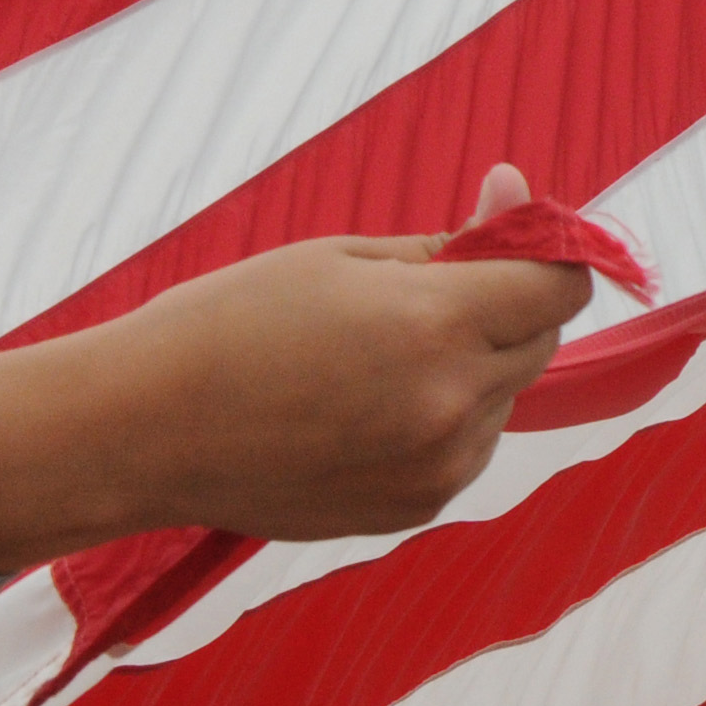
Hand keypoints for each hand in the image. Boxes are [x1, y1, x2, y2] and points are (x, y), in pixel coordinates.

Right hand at [0, 164, 591, 571]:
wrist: (147, 430)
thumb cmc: (233, 323)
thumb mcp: (344, 258)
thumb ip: (448, 241)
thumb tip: (517, 197)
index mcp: (436, 327)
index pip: (559, 286)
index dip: (547, 250)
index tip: (513, 228)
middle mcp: (451, 405)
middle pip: (540, 340)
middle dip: (508, 303)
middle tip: (431, 280)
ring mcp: (437, 467)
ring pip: (505, 396)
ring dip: (474, 363)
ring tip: (375, 352)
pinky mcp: (415, 508)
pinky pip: (466, 445)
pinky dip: (443, 415)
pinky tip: (365, 401)